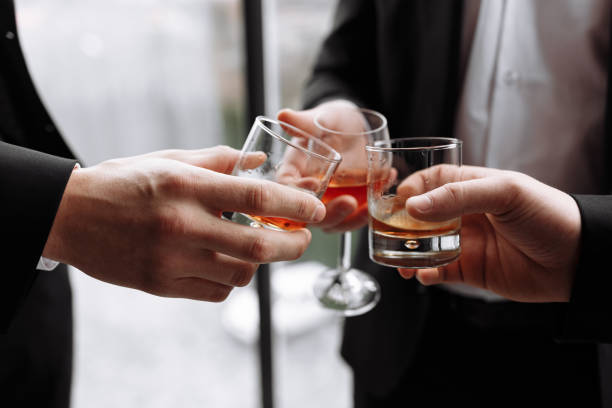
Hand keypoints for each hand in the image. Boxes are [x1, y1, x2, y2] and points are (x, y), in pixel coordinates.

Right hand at [42, 146, 325, 301]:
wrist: (71, 216)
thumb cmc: (123, 181)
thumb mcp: (169, 159)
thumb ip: (218, 160)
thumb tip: (260, 161)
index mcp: (186, 187)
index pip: (256, 196)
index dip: (295, 204)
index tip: (315, 209)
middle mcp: (182, 225)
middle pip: (258, 244)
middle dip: (293, 244)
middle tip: (302, 238)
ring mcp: (171, 260)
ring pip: (241, 274)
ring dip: (259, 262)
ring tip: (256, 247)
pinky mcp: (161, 286)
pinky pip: (216, 292)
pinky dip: (232, 281)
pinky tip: (224, 263)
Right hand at [278, 99, 367, 232]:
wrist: (352, 127)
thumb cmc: (329, 121)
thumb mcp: (318, 119)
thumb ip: (302, 122)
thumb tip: (284, 116)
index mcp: (293, 173)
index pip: (287, 188)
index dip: (295, 191)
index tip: (312, 183)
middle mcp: (308, 193)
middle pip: (310, 215)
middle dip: (329, 213)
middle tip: (348, 202)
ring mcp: (329, 202)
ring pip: (334, 222)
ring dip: (351, 220)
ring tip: (368, 207)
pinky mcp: (349, 206)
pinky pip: (356, 217)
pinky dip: (370, 210)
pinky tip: (386, 183)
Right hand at [397, 165, 580, 301]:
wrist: (578, 259)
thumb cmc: (548, 215)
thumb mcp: (504, 193)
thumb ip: (458, 196)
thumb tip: (414, 207)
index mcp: (473, 187)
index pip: (432, 181)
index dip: (411, 189)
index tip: (397, 201)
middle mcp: (466, 214)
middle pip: (421, 216)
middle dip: (401, 224)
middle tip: (386, 234)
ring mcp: (466, 242)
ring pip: (425, 245)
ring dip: (408, 252)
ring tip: (399, 261)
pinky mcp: (471, 270)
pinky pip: (440, 271)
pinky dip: (426, 274)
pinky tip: (422, 275)